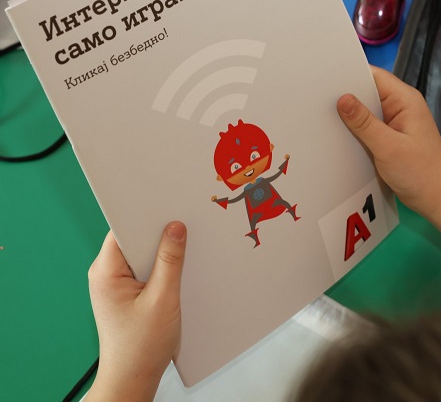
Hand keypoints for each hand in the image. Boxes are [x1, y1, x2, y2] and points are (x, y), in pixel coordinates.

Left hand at [85, 222, 186, 401]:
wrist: (132, 379)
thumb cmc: (140, 348)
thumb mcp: (162, 300)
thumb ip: (170, 261)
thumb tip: (175, 228)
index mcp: (105, 272)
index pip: (123, 229)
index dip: (146, 217)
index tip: (169, 210)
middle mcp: (106, 275)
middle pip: (134, 240)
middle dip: (159, 236)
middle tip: (184, 231)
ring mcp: (116, 284)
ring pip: (142, 256)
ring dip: (163, 256)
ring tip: (184, 257)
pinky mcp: (127, 293)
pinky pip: (146, 270)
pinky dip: (162, 270)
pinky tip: (178, 275)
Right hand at [337, 66, 440, 239]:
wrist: (440, 200)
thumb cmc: (421, 173)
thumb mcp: (388, 147)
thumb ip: (364, 123)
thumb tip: (342, 99)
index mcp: (405, 100)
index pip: (373, 76)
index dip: (349, 74)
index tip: (323, 77)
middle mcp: (401, 107)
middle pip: (368, 92)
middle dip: (345, 96)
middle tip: (315, 99)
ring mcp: (396, 123)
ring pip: (367, 112)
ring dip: (349, 116)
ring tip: (321, 116)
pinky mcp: (391, 139)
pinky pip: (369, 128)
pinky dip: (356, 131)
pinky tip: (338, 136)